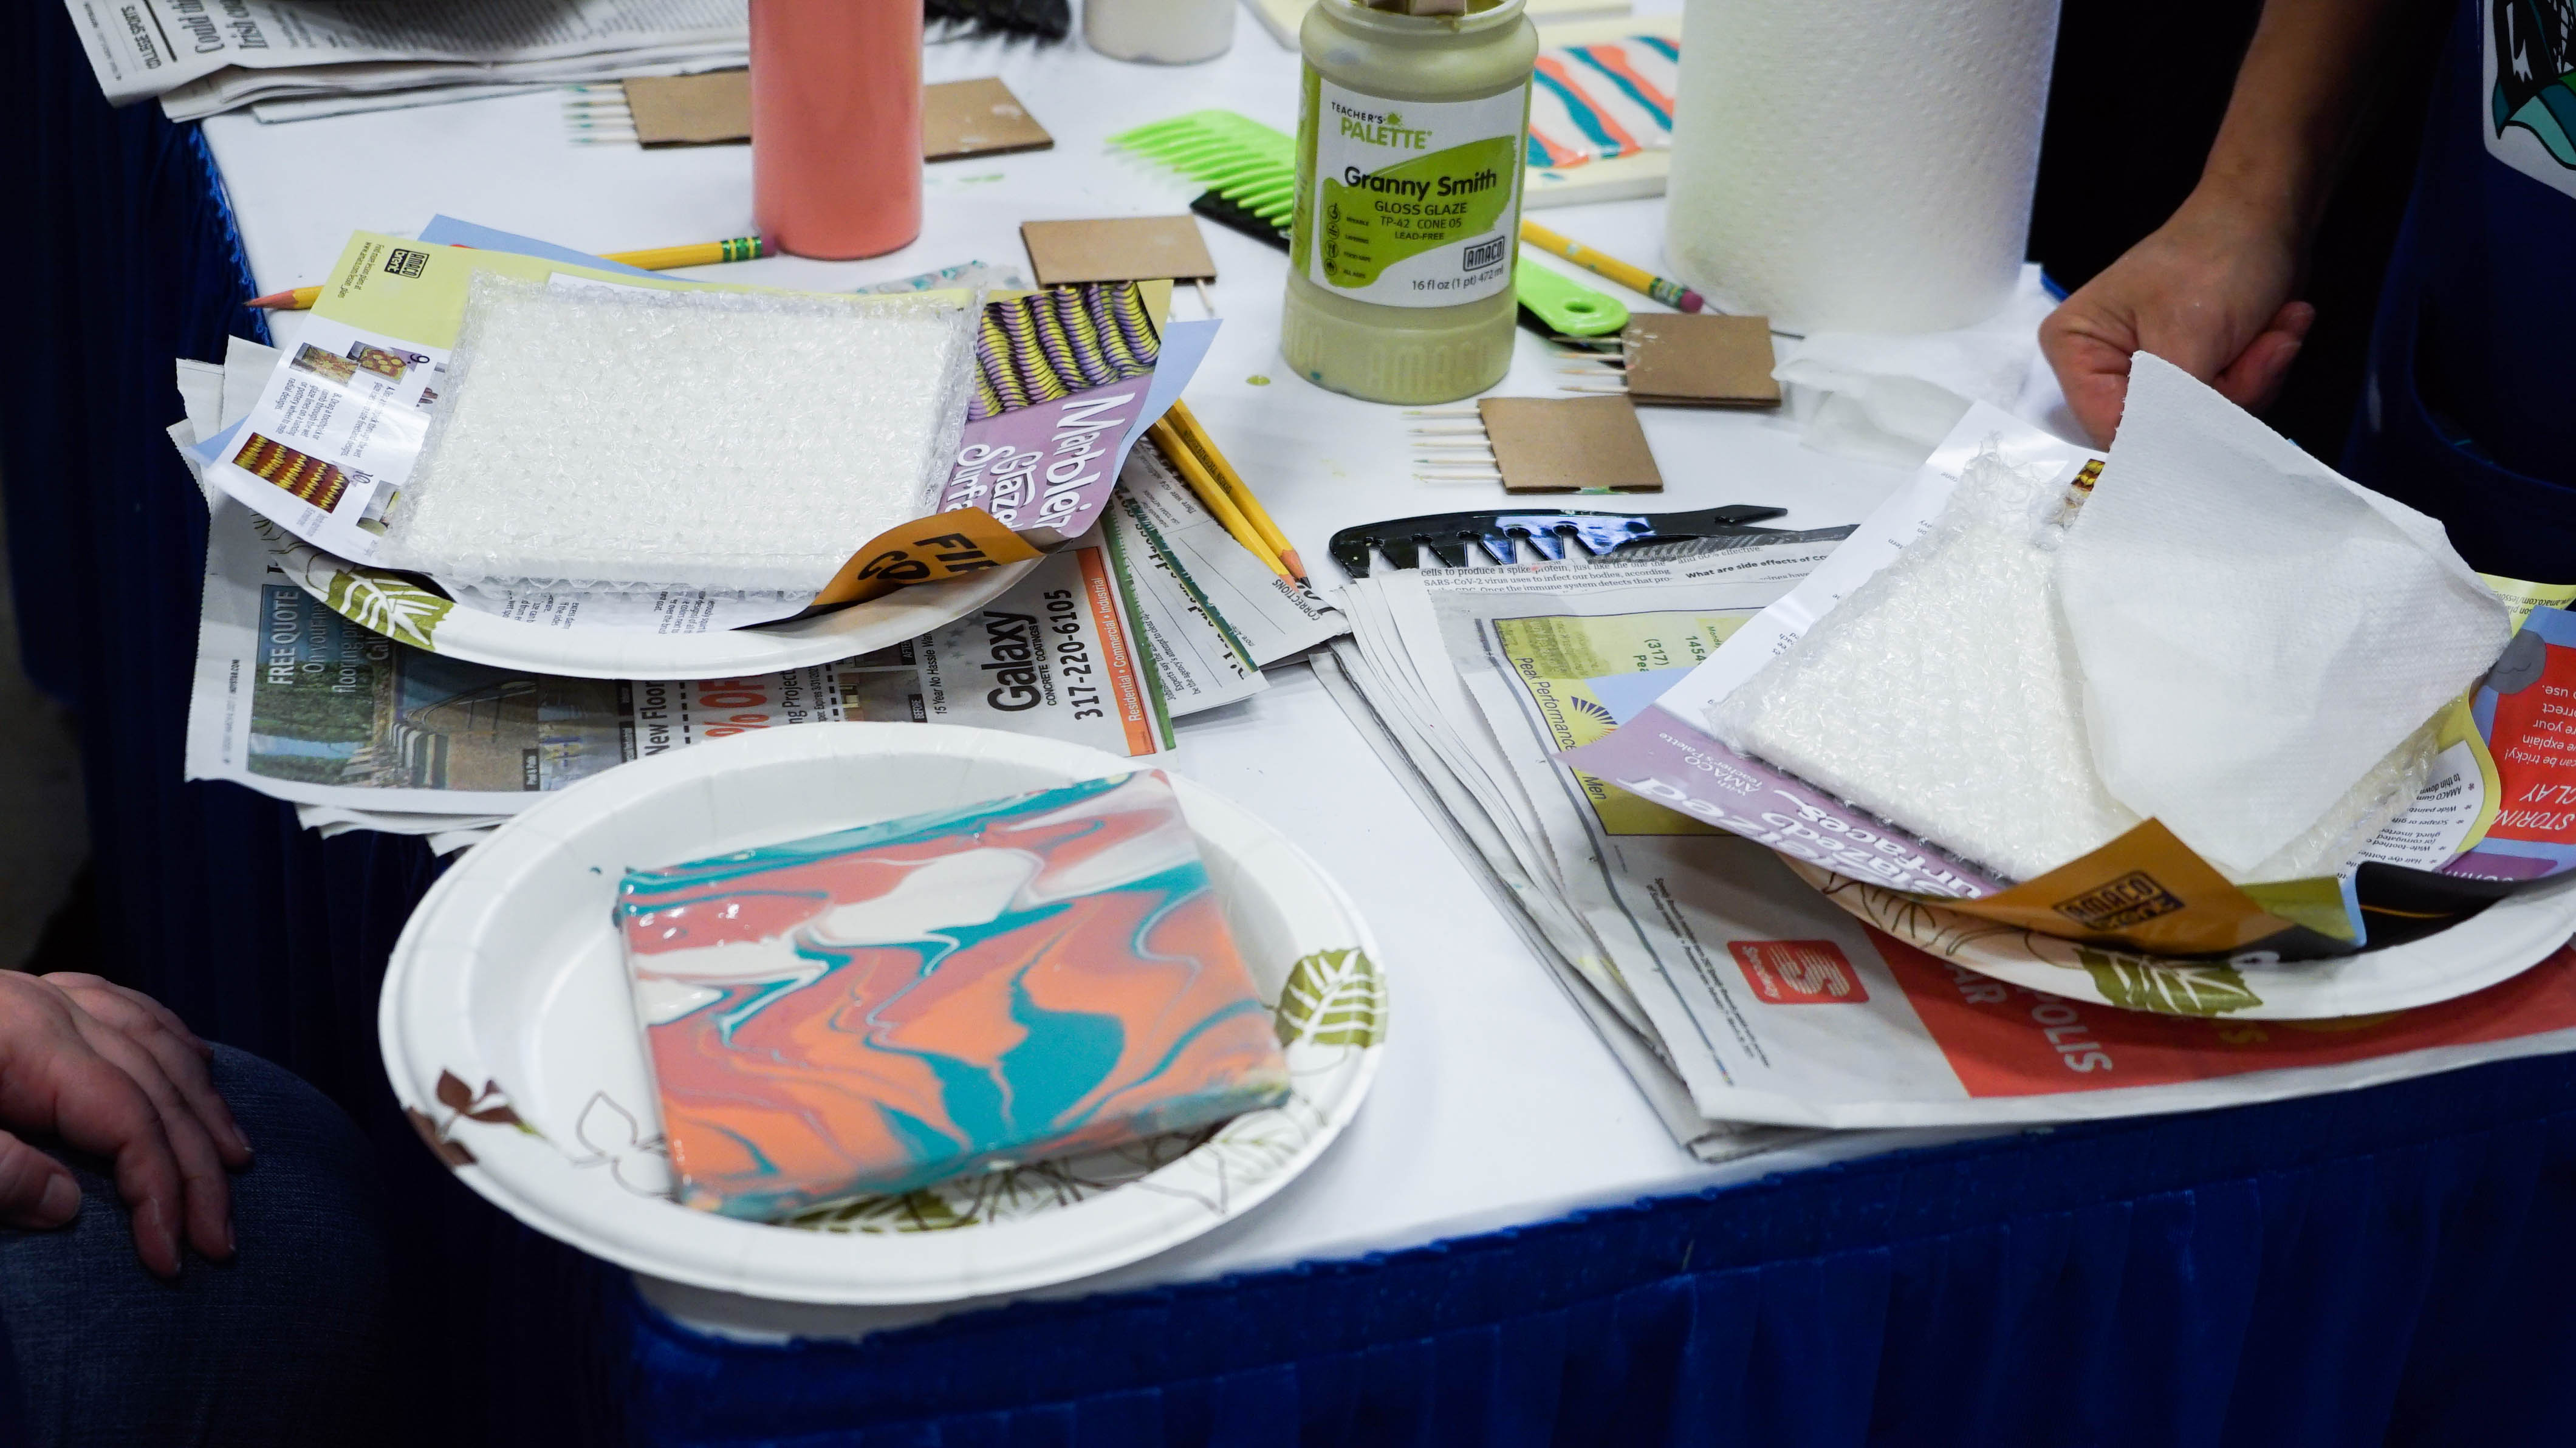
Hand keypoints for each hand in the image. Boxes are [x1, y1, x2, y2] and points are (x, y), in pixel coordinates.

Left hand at [0, 973, 250, 1276]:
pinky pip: (124, 1008)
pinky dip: (172, 1039)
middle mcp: (46, 1009)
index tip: (171, 1256)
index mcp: (22, 1040)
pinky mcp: (23, 998)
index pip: (126, 1117)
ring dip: (202, 1103)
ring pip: (154, 1042)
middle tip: (220, 1236)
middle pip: (155, 1085)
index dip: (162, 1188)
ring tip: (235, 1158)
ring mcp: (38, 997)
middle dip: (198, 1165)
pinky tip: (196, 1058)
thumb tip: (69, 1206)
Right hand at [2038, 184, 2317, 445]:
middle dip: (2223, 395)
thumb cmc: (2218, 254)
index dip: (2167, 435)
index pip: (2110, 430)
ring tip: (2273, 329)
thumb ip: (2170, 409)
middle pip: (2159, 433)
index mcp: (2075, 349)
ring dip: (2252, 381)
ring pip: (2200, 426)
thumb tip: (2165, 470)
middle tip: (2260, 347)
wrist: (2272, 213)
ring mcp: (2148, 374)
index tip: (2219, 414)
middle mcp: (2103, 368)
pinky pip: (2225, 411)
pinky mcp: (2190, 376)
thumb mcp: (2190, 335)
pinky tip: (2274, 332)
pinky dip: (2261, 374)